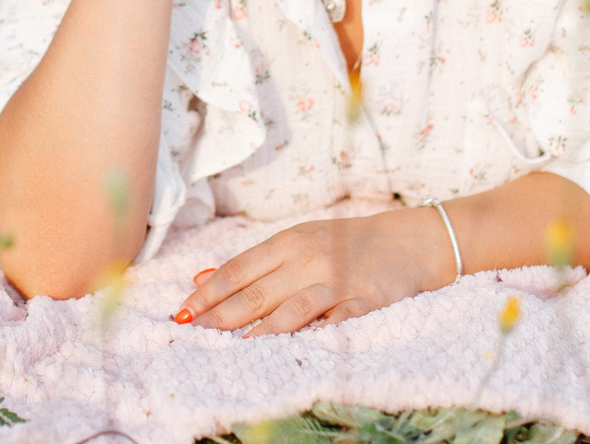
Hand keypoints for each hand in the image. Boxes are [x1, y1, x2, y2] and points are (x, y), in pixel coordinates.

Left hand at [175, 205, 453, 335]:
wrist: (408, 241)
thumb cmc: (346, 243)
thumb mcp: (299, 241)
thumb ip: (254, 263)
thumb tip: (202, 279)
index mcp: (288, 242)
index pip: (237, 270)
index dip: (207, 294)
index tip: (181, 313)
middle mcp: (308, 260)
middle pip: (256, 293)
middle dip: (220, 316)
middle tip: (192, 333)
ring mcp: (336, 281)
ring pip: (288, 310)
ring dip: (258, 330)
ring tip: (232, 348)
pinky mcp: (363, 302)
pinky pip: (331, 322)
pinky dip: (309, 336)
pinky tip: (287, 349)